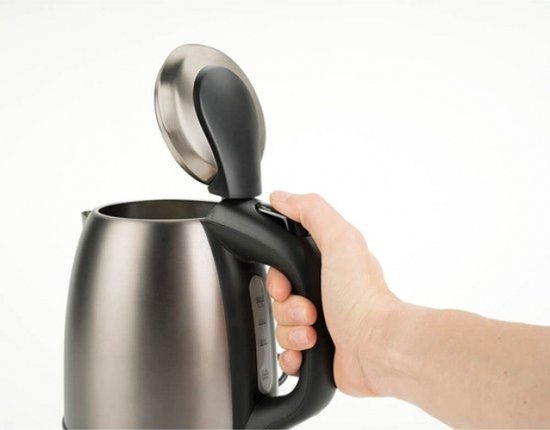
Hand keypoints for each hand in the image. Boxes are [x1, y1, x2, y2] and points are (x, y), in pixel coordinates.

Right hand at [267, 191, 399, 395]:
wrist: (377, 348)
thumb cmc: (363, 298)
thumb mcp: (340, 240)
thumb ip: (311, 212)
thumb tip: (282, 197)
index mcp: (327, 268)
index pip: (283, 268)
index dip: (277, 278)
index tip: (286, 285)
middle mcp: (324, 295)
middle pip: (279, 299)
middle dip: (286, 307)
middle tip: (308, 309)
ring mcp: (321, 325)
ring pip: (281, 327)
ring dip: (292, 331)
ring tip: (314, 332)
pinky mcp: (318, 353)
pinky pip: (287, 354)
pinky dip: (293, 355)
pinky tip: (307, 351)